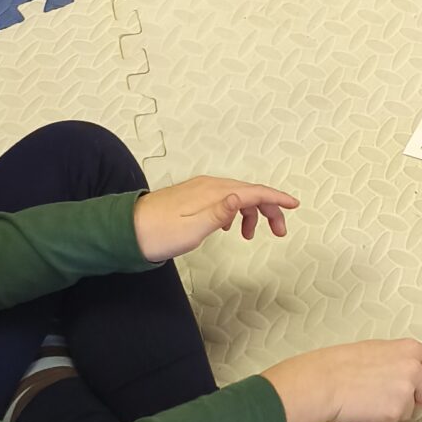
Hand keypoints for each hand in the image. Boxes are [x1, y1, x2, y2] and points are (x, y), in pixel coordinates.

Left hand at [133, 175, 298, 259]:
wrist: (127, 231)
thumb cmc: (159, 234)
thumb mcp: (193, 229)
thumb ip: (220, 213)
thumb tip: (242, 197)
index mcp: (213, 192)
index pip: (253, 191)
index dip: (276, 198)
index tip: (294, 205)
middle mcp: (209, 185)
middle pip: (249, 192)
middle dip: (268, 209)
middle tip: (279, 232)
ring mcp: (201, 189)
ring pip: (237, 195)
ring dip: (251, 213)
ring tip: (250, 236)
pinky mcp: (193, 196)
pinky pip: (224, 198)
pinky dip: (235, 211)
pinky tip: (230, 226)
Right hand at [263, 337, 421, 421]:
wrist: (325, 381)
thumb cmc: (342, 366)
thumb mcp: (378, 353)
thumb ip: (400, 363)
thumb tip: (410, 379)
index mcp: (408, 349)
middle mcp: (414, 367)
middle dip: (415, 400)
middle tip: (386, 397)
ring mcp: (408, 389)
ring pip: (413, 409)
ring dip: (396, 410)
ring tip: (371, 399)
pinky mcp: (399, 410)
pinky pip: (396, 421)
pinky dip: (382, 420)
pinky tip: (367, 409)